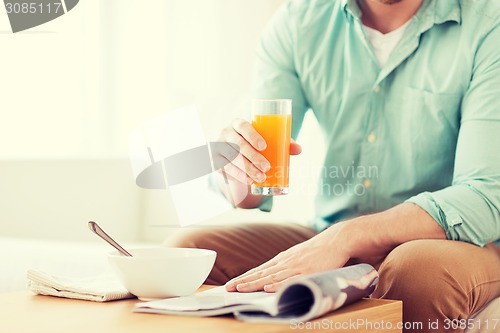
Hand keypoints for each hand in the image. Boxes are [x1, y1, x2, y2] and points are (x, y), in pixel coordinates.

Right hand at [215, 118, 300, 184]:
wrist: (233, 155)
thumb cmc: (254, 144)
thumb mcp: (266, 141)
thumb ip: (282, 143)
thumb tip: (298, 149)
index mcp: (238, 124)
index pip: (243, 126)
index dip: (252, 135)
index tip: (264, 147)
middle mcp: (225, 133)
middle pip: (238, 144)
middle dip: (253, 157)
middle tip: (266, 167)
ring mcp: (218, 146)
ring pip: (232, 158)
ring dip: (247, 169)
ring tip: (261, 177)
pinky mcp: (214, 160)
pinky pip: (226, 168)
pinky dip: (238, 175)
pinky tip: (248, 181)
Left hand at [225, 223, 349, 292]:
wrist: (335, 241)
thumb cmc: (316, 250)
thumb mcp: (296, 255)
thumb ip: (283, 265)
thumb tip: (269, 275)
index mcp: (282, 259)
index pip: (258, 270)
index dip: (244, 278)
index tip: (230, 284)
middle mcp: (285, 263)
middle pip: (261, 274)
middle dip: (243, 282)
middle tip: (228, 288)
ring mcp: (296, 267)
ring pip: (271, 278)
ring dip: (254, 284)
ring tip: (240, 289)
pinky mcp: (307, 273)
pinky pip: (291, 280)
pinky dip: (278, 285)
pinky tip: (267, 288)